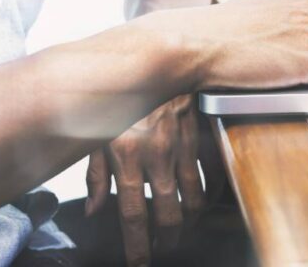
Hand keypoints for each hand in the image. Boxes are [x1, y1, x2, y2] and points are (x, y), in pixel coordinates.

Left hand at [85, 94, 205, 266]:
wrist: (159, 60)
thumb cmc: (124, 96)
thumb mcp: (98, 132)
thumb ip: (96, 174)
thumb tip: (94, 210)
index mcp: (128, 157)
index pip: (133, 214)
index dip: (138, 245)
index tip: (140, 263)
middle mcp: (157, 156)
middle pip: (168, 214)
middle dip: (167, 240)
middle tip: (166, 250)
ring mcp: (183, 148)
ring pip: (194, 198)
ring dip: (190, 221)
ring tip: (184, 231)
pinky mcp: (201, 137)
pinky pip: (213, 174)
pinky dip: (212, 194)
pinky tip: (206, 202)